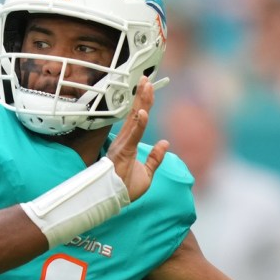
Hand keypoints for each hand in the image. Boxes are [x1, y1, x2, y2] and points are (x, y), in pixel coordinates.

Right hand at [107, 76, 169, 201]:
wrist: (113, 200)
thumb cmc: (125, 188)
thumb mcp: (147, 173)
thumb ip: (155, 158)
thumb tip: (165, 143)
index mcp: (129, 143)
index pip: (139, 119)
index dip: (144, 103)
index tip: (148, 87)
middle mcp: (125, 141)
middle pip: (135, 113)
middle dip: (142, 96)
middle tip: (146, 78)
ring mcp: (123, 145)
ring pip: (134, 119)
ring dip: (141, 103)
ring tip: (146, 87)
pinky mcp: (123, 153)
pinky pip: (133, 136)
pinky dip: (138, 124)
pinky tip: (142, 112)